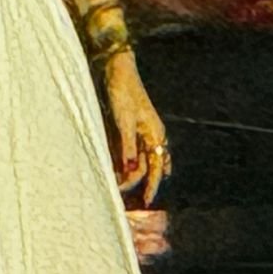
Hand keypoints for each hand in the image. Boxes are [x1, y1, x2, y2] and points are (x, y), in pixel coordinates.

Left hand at [103, 51, 169, 205]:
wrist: (118, 72)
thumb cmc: (123, 94)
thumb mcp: (124, 122)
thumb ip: (127, 147)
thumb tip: (131, 171)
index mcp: (156, 134)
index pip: (157, 167)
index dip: (152, 185)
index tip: (147, 201)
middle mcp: (153, 136)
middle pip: (149, 166)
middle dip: (138, 181)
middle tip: (121, 192)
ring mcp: (143, 132)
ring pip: (140, 160)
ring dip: (130, 172)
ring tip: (116, 183)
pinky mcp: (131, 129)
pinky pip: (132, 151)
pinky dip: (125, 161)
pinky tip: (115, 168)